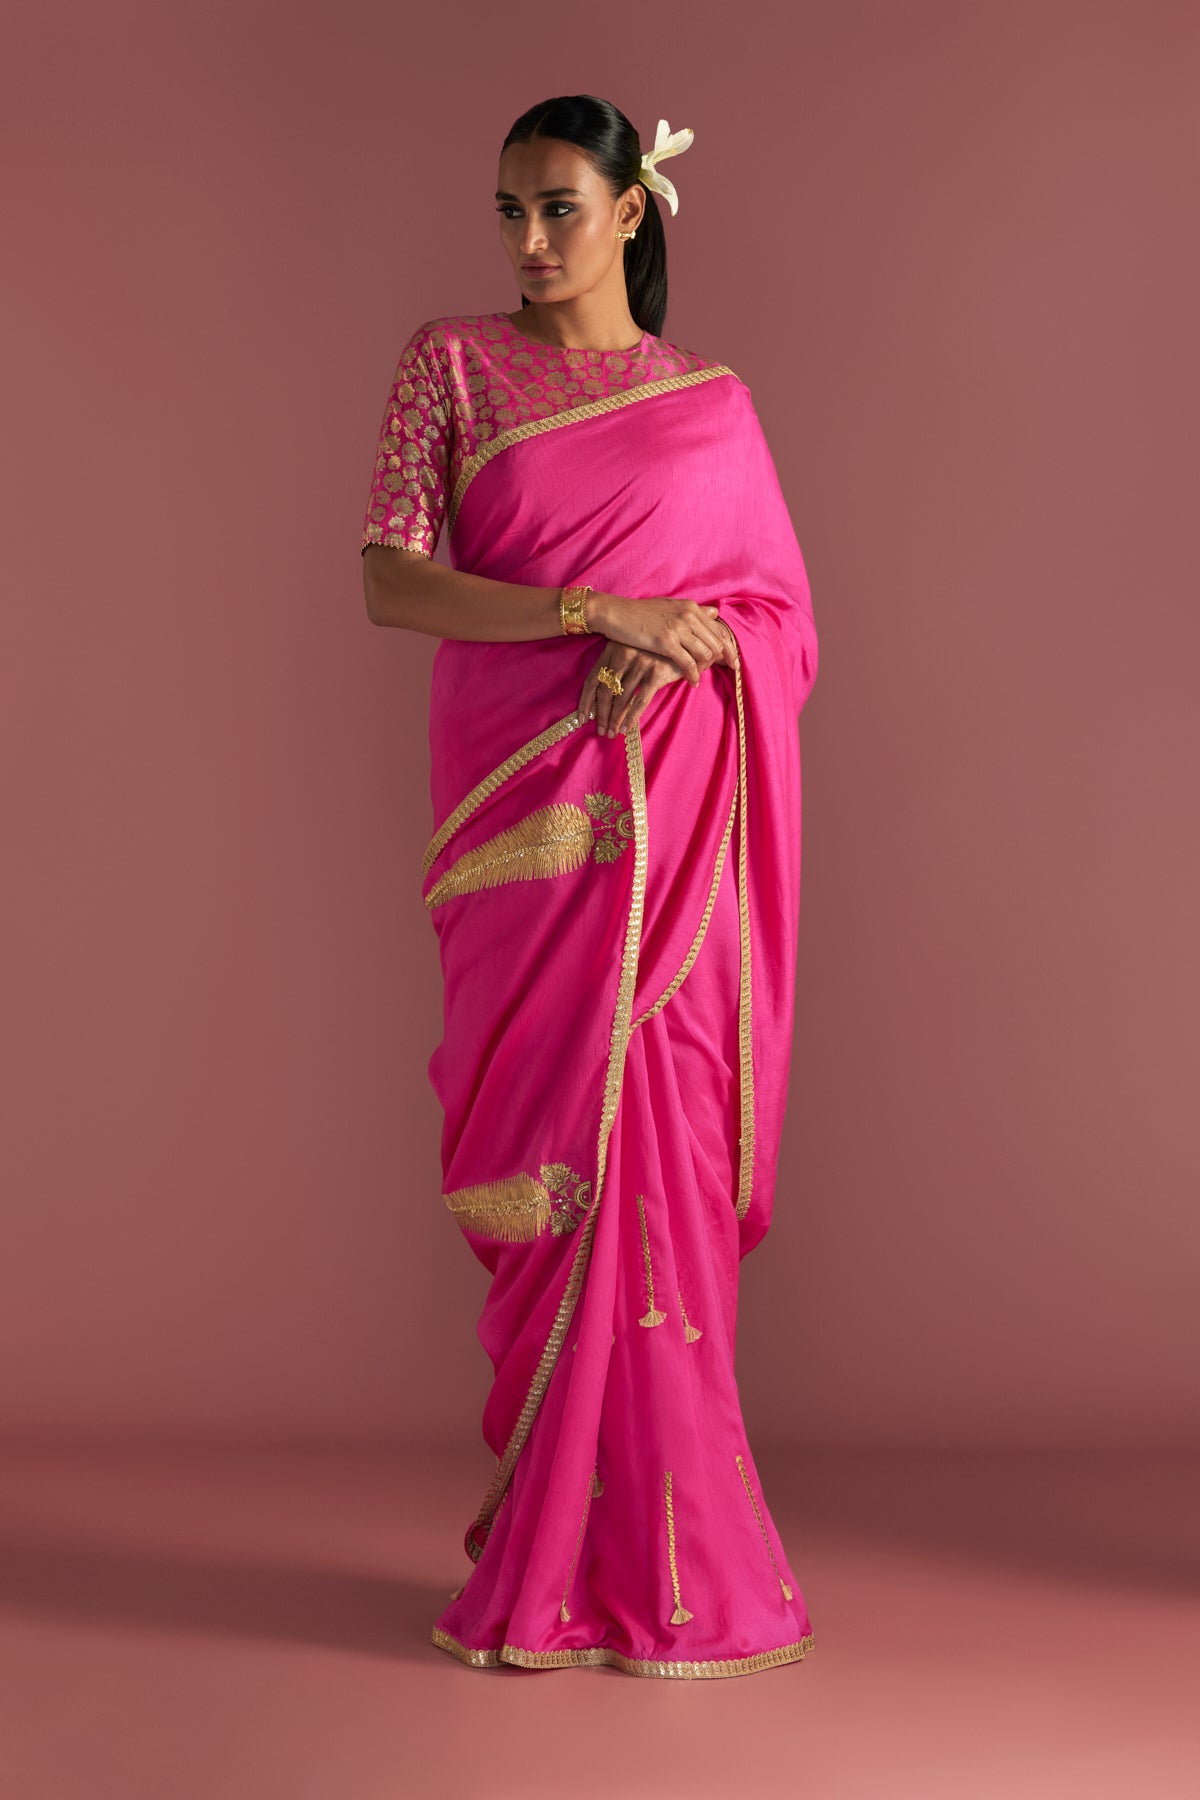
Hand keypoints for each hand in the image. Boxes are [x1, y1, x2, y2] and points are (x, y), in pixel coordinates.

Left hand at [577, 643, 688, 736]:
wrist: (687, 640)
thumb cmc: (655, 650)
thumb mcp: (630, 651)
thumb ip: (616, 669)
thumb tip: (600, 700)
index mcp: (612, 648)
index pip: (593, 679)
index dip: (586, 701)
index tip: (582, 719)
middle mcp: (624, 653)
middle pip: (605, 691)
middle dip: (601, 715)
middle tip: (601, 731)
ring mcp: (640, 662)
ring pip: (621, 698)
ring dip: (614, 719)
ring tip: (612, 733)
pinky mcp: (657, 672)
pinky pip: (639, 700)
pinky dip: (631, 717)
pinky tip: (626, 728)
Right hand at [587, 592, 734, 685]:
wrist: (616, 613)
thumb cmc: (640, 612)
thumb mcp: (670, 606)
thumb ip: (693, 611)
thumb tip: (714, 612)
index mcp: (690, 607)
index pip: (719, 629)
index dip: (729, 647)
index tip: (732, 661)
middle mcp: (688, 616)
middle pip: (717, 642)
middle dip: (723, 659)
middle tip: (724, 671)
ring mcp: (677, 629)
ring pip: (705, 653)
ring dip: (707, 667)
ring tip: (704, 675)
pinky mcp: (666, 642)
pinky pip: (688, 663)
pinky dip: (693, 675)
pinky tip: (693, 682)